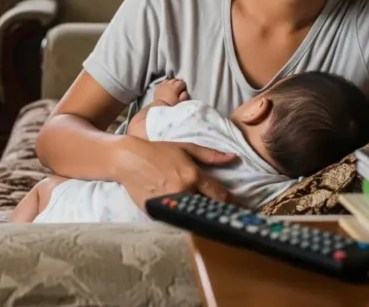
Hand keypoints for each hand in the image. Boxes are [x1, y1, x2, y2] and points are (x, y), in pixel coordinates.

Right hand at [112, 136, 237, 209]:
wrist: (128, 160)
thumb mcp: (185, 147)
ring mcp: (169, 205)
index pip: (219, 194)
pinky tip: (189, 219)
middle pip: (207, 208)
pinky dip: (183, 219)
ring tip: (208, 218)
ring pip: (193, 216)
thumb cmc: (158, 151)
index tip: (240, 207)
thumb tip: (233, 158)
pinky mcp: (157, 213)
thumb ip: (210, 155)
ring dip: (201, 217)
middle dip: (216, 211)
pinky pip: (176, 220)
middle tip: (227, 215)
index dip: (231, 202)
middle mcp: (183, 192)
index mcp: (192, 176)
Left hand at [153, 78, 188, 105]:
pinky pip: (162, 83)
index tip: (183, 89)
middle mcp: (168, 85)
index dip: (183, 85)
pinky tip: (166, 87)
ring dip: (171, 82)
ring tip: (172, 87)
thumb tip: (185, 92)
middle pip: (174, 80)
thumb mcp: (180, 103)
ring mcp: (162, 86)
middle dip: (177, 83)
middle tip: (179, 88)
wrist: (159, 108)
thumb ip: (184, 96)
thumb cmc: (170, 106)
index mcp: (174, 88)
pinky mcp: (157, 88)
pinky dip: (165, 84)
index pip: (181, 82)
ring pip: (168, 80)